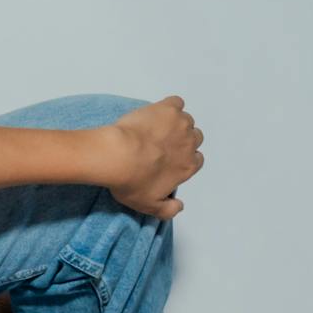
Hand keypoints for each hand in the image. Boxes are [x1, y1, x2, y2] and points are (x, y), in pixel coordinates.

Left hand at [103, 96, 204, 218]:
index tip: (167, 161)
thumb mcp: (148, 205)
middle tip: (160, 145)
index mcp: (188, 166)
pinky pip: (176, 103)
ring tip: (153, 130)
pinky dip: (168, 107)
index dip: (183, 160)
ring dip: (174, 124)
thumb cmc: (131, 181)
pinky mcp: (167, 108)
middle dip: (181, 141)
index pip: (196, 160)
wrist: (116, 155)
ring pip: (185, 121)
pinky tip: (155, 113)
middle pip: (194, 138)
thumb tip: (180, 207)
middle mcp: (190, 143)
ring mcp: (180, 123)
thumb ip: (168, 210)